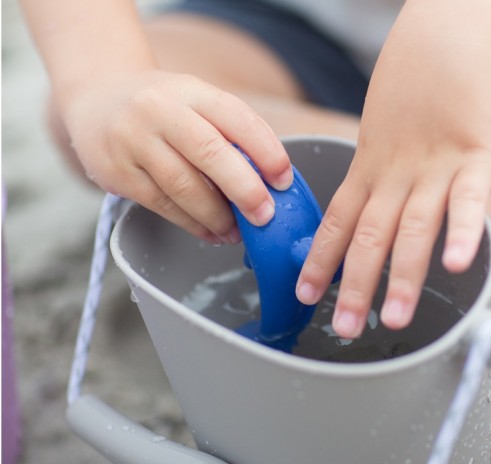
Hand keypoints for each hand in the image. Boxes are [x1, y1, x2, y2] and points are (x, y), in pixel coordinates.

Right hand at [61, 69, 292, 243]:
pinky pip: (163, 205)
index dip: (266, 151)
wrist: (94, 99)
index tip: (284, 180)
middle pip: (211, 153)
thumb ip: (228, 135)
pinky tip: (211, 233)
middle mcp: (160, 110)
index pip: (236, 117)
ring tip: (236, 233)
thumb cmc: (161, 110)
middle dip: (245, 190)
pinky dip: (192, 224)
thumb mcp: (195, 104)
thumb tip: (270, 184)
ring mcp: (134, 140)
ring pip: (184, 186)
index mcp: (191, 91)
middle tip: (265, 216)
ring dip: (217, 217)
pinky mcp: (118, 172)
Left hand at [296, 2, 490, 337]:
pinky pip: (470, 201)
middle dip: (355, 285)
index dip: (320, 260)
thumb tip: (359, 228)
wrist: (443, 41)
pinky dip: (464, 233)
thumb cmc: (410, 99)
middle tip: (344, 327)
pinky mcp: (477, 158)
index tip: (305, 294)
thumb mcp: (377, 144)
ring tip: (392, 317)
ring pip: (414, 228)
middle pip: (370, 237)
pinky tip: (456, 265)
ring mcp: (436, 169)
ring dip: (402, 275)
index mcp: (369, 174)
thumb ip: (371, 187)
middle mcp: (395, 178)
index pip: (337, 224)